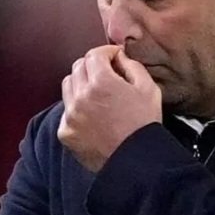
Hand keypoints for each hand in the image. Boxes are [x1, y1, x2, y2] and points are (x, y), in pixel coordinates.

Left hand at [58, 45, 161, 171]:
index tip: (114, 58)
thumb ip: (132, 65)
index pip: (94, 55)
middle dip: (93, 66)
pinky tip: (92, 115)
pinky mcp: (66, 132)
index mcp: (101, 82)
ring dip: (81, 84)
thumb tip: (119, 57)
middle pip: (78, 67)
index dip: (106, 53)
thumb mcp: (149, 88)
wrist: (136, 161)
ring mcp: (70, 115)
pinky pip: (66, 111)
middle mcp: (81, 96)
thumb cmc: (144, 125)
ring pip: (68, 86)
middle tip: (107, 74)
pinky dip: (76, 109)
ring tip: (97, 95)